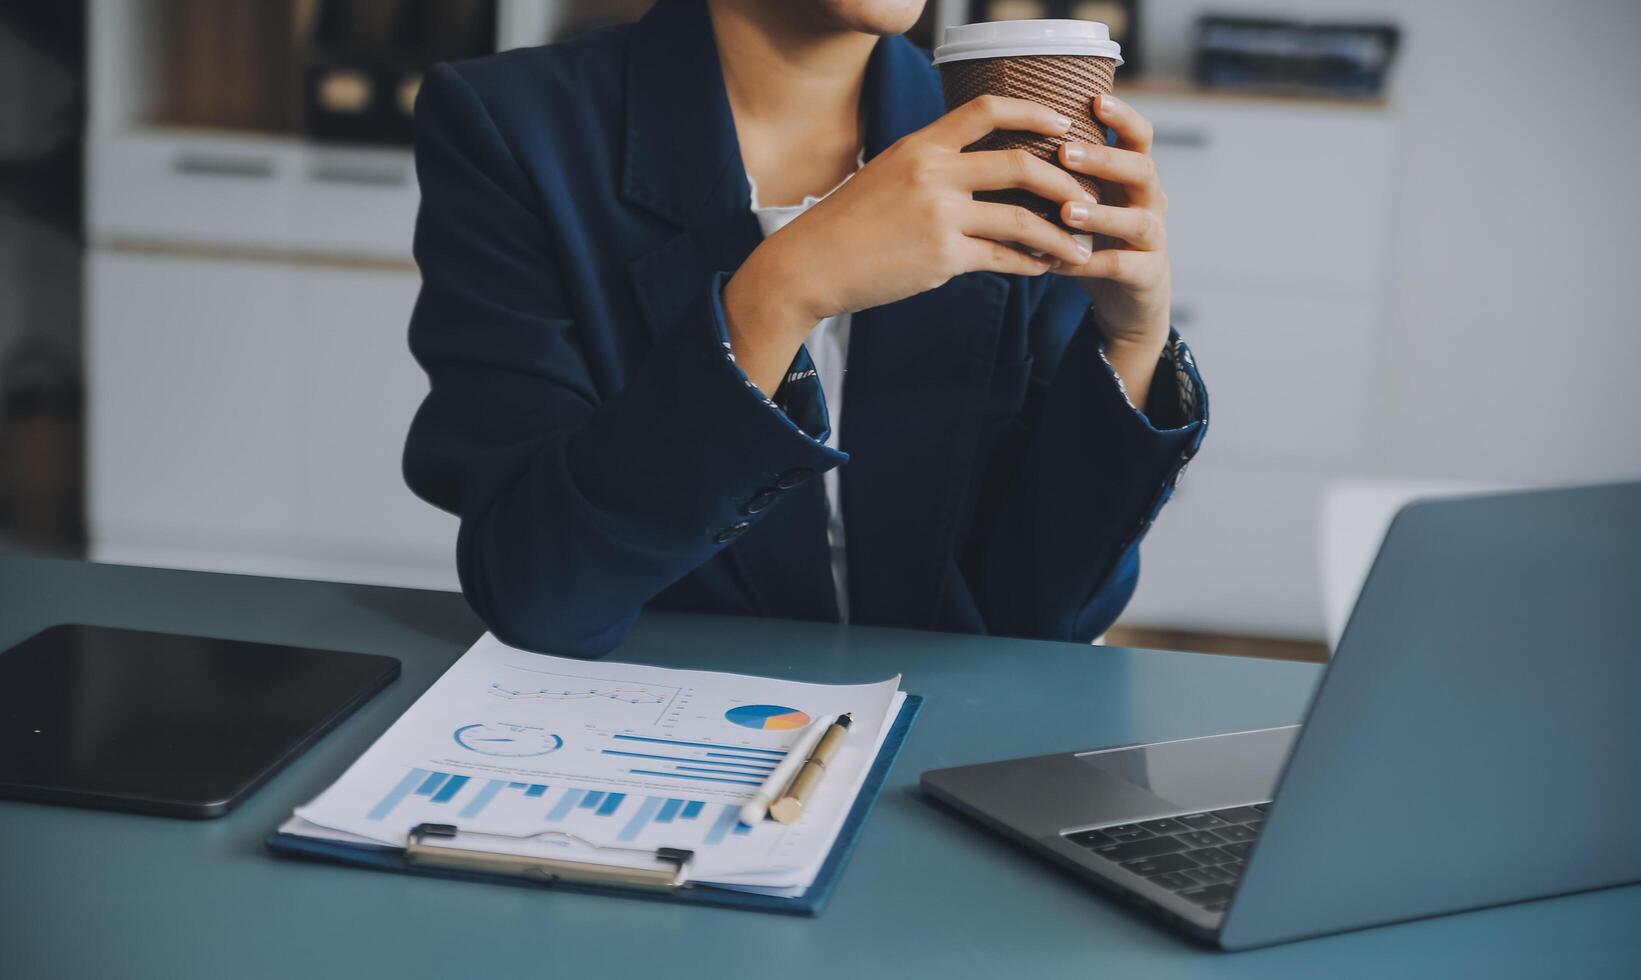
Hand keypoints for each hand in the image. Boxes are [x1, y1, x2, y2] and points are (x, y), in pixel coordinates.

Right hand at [723, 95, 1096, 393]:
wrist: (810, 264)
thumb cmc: (848, 224)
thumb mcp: (887, 175)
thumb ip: (932, 165)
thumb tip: (974, 167)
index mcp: (921, 146)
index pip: (986, 109)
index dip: (1033, 112)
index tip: (1064, 124)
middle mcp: (933, 173)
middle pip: (1020, 163)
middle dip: (1065, 181)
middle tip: (1088, 195)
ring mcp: (939, 216)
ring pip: (1021, 218)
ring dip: (1059, 234)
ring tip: (1080, 247)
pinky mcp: (941, 258)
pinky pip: (1002, 258)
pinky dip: (1030, 264)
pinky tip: (1044, 268)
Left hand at [1053, 94, 1173, 402]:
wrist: (1128, 300)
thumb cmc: (1096, 238)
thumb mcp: (1085, 200)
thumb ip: (1063, 172)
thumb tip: (1008, 134)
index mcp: (1134, 176)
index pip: (1140, 136)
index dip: (1122, 116)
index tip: (1093, 99)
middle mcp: (1150, 201)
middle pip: (1143, 169)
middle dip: (1105, 159)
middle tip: (1066, 152)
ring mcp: (1153, 239)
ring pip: (1138, 220)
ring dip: (1101, 214)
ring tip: (1066, 212)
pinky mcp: (1147, 276)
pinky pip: (1121, 267)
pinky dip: (1089, 264)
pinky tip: (1056, 262)